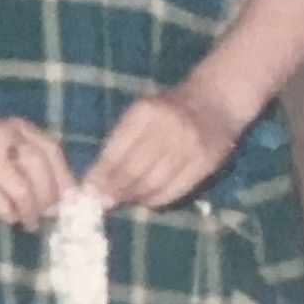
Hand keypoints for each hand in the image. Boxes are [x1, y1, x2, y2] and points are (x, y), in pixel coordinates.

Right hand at [0, 108, 69, 225]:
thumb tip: (67, 199)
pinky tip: (10, 219)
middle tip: (48, 217)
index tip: (68, 203)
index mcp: (19, 128)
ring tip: (30, 222)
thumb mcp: (11, 154)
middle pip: (39, 168)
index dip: (63, 179)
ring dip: (30, 211)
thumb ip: (36, 169)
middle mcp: (3, 135)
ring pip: (21, 188)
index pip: (51, 151)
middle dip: (47, 197)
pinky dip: (9, 214)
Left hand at [87, 86, 238, 207]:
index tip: (87, 193)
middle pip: (134, 171)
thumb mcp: (140, 114)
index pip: (116, 152)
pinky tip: (146, 200)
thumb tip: (94, 182)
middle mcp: (168, 127)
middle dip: (115, 191)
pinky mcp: (206, 162)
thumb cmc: (168, 110)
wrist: (216, 99)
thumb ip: (118, 144)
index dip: (100, 177)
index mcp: (145, 112)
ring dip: (134, 197)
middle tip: (104, 203)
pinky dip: (156, 200)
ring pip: (154, 184)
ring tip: (124, 200)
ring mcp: (190, 146)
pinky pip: (175, 190)